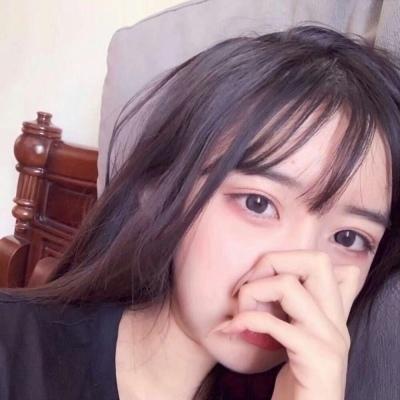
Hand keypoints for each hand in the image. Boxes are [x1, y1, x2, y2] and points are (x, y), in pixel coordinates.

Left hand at [213, 250, 360, 399]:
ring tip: (239, 312)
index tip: (258, 277)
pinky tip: (229, 330)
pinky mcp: (318, 358)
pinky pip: (273, 323)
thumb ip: (297, 310)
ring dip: (252, 292)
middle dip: (272, 262)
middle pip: (315, 261)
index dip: (285, 258)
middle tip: (247, 285)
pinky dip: (244, 321)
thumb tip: (276, 282)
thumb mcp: (298, 336)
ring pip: (289, 285)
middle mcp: (337, 320)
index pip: (322, 261)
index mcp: (333, 312)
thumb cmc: (297, 380)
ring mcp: (330, 338)